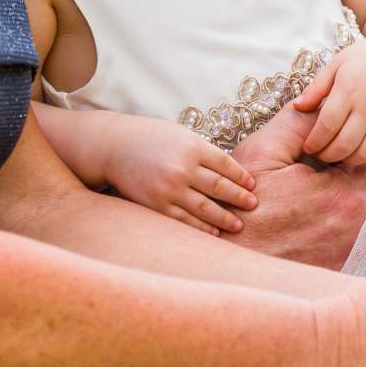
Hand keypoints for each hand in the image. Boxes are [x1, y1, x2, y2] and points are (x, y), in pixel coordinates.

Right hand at [95, 113, 256, 234]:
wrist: (113, 146)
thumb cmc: (149, 137)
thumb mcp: (180, 135)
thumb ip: (202, 152)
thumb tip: (229, 172)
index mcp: (192, 146)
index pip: (226, 165)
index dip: (242, 177)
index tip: (252, 185)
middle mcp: (183, 168)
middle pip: (220, 187)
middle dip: (239, 198)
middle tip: (253, 205)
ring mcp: (170, 188)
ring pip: (206, 208)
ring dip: (225, 218)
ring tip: (238, 224)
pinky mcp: (157, 204)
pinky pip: (185, 220)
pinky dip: (202, 227)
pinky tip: (214, 232)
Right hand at [226, 102, 365, 268]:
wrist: (225, 254)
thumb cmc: (240, 201)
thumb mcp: (266, 150)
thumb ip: (303, 122)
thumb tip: (328, 105)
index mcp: (346, 197)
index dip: (365, 148)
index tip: (348, 143)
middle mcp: (354, 229)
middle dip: (357, 172)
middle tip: (329, 163)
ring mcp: (345, 252)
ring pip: (363, 213)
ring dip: (346, 197)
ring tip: (313, 189)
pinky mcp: (334, 267)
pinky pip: (348, 237)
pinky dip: (335, 223)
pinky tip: (307, 217)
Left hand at [293, 37, 365, 166]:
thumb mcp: (337, 64)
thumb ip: (316, 88)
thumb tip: (297, 107)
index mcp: (348, 90)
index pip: (326, 126)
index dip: (314, 141)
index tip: (308, 146)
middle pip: (344, 144)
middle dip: (327, 155)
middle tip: (320, 155)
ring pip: (365, 153)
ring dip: (347, 161)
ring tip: (338, 157)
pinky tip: (360, 154)